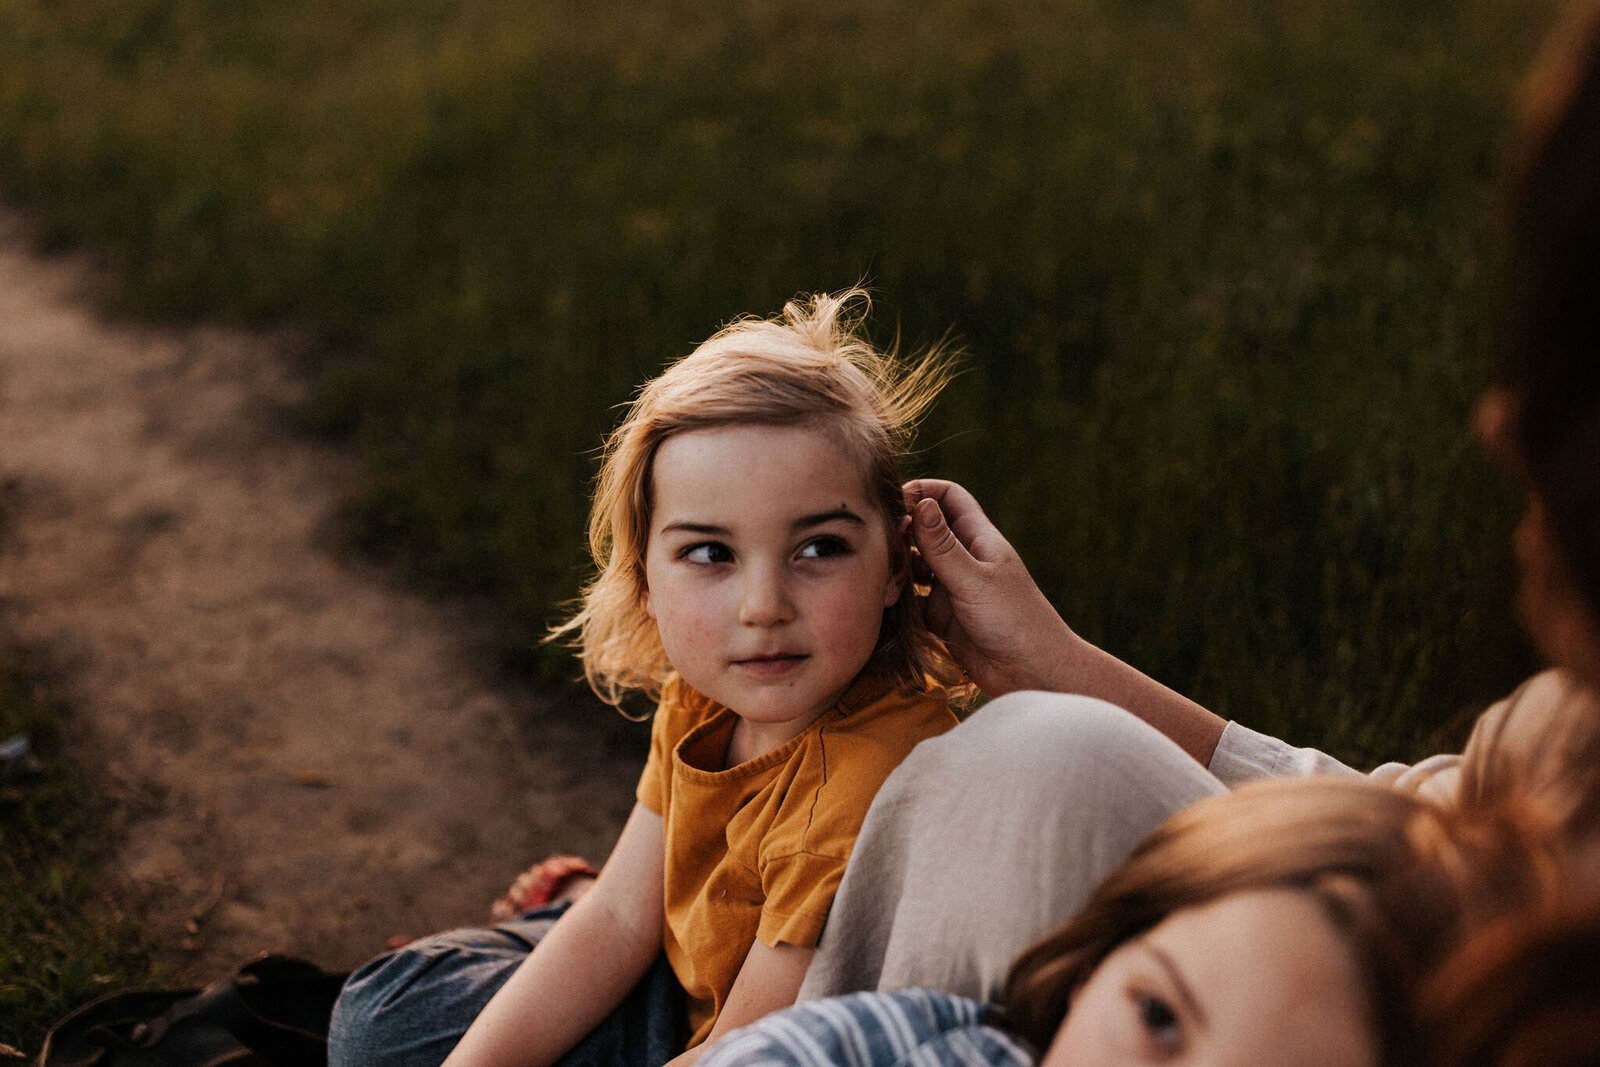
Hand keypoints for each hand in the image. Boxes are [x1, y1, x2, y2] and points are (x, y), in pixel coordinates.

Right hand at [904, 479, 1078, 696]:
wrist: (1033, 673)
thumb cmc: (1015, 621)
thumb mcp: (975, 580)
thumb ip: (943, 547)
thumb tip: (920, 504)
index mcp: (978, 538)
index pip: (948, 497)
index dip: (922, 492)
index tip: (894, 502)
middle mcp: (963, 558)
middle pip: (924, 529)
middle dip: (901, 533)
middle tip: (882, 548)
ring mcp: (952, 587)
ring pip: (915, 564)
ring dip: (896, 568)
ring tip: (885, 581)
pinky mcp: (943, 616)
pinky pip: (913, 599)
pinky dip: (898, 598)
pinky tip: (888, 603)